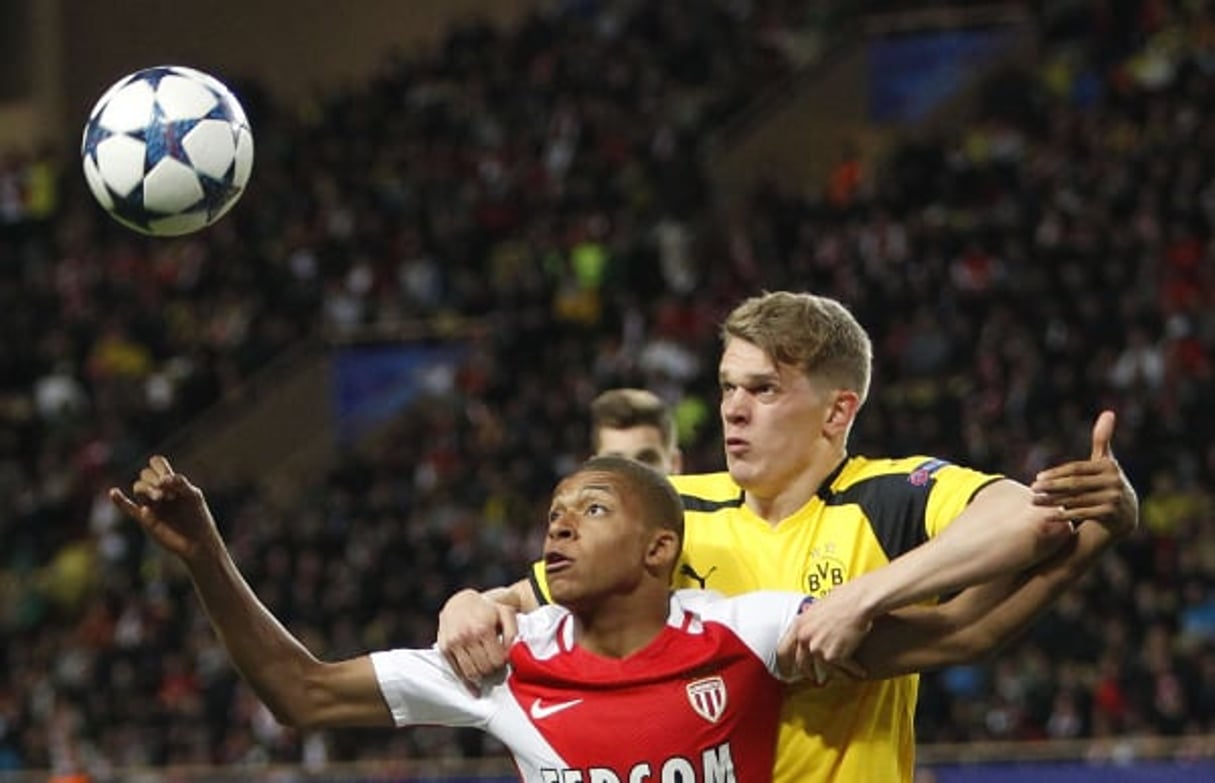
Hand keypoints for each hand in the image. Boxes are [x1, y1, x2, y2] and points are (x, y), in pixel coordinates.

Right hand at [109, 455, 219, 561]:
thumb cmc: (199, 517)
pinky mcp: (145, 518)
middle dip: (154, 480)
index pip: (157, 464)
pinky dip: (119, 501)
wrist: (197, 541)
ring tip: (161, 498)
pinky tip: (113, 492)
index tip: (170, 479)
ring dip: (147, 489)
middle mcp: (158, 490)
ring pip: (138, 488)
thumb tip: (165, 478)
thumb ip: (181, 484)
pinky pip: (128, 508)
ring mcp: (151, 504)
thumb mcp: (194, 497)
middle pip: (146, 475)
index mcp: (171, 482)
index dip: (159, 467)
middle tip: (170, 494)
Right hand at [437, 589, 517, 687]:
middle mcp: (467, 636)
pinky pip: (457, 672)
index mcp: (483, 628)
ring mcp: (454, 643)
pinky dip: (467, 684)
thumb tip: (513, 653)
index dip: (503, 663)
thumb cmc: (486, 609)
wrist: (459, 602)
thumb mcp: (505, 613)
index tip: (505, 660)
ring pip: (471, 673)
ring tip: (487, 673)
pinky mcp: (444, 648)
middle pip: (485, 668)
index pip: (497, 660)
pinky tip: (475, 690)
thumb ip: (513, 632)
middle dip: (493, 671)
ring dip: (482, 677)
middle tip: (497, 668)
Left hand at [778, 589, 870, 680]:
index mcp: (799, 625)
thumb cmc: (843, 598)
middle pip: (801, 665)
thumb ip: (811, 621)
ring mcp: (817, 649)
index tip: (788, 671)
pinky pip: (842, 670)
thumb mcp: (819, 607)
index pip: (782, 651)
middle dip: (809, 673)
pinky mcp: (833, 656)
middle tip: (814, 677)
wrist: (858, 602)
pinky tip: (858, 671)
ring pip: (822, 671)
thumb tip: (812, 627)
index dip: (784, 664)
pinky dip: (852, 671)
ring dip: (832, 675)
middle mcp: (805, 638)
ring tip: (839, 675)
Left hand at [1031, 410, 1138, 538]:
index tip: (1038, 477)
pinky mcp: (1111, 514)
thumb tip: (1108, 412)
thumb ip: (1102, 439)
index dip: (1056, 473)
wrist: (1126, 513)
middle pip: (1075, 484)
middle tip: (1031, 489)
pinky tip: (1048, 514)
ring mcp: (1114, 499)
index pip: (1076, 469)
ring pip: (1077, 500)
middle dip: (1051, 487)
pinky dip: (1065, 514)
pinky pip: (1083, 513)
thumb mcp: (1105, 461)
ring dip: (1053, 501)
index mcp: (1109, 466)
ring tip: (1034, 501)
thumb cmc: (1107, 481)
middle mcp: (1114, 482)